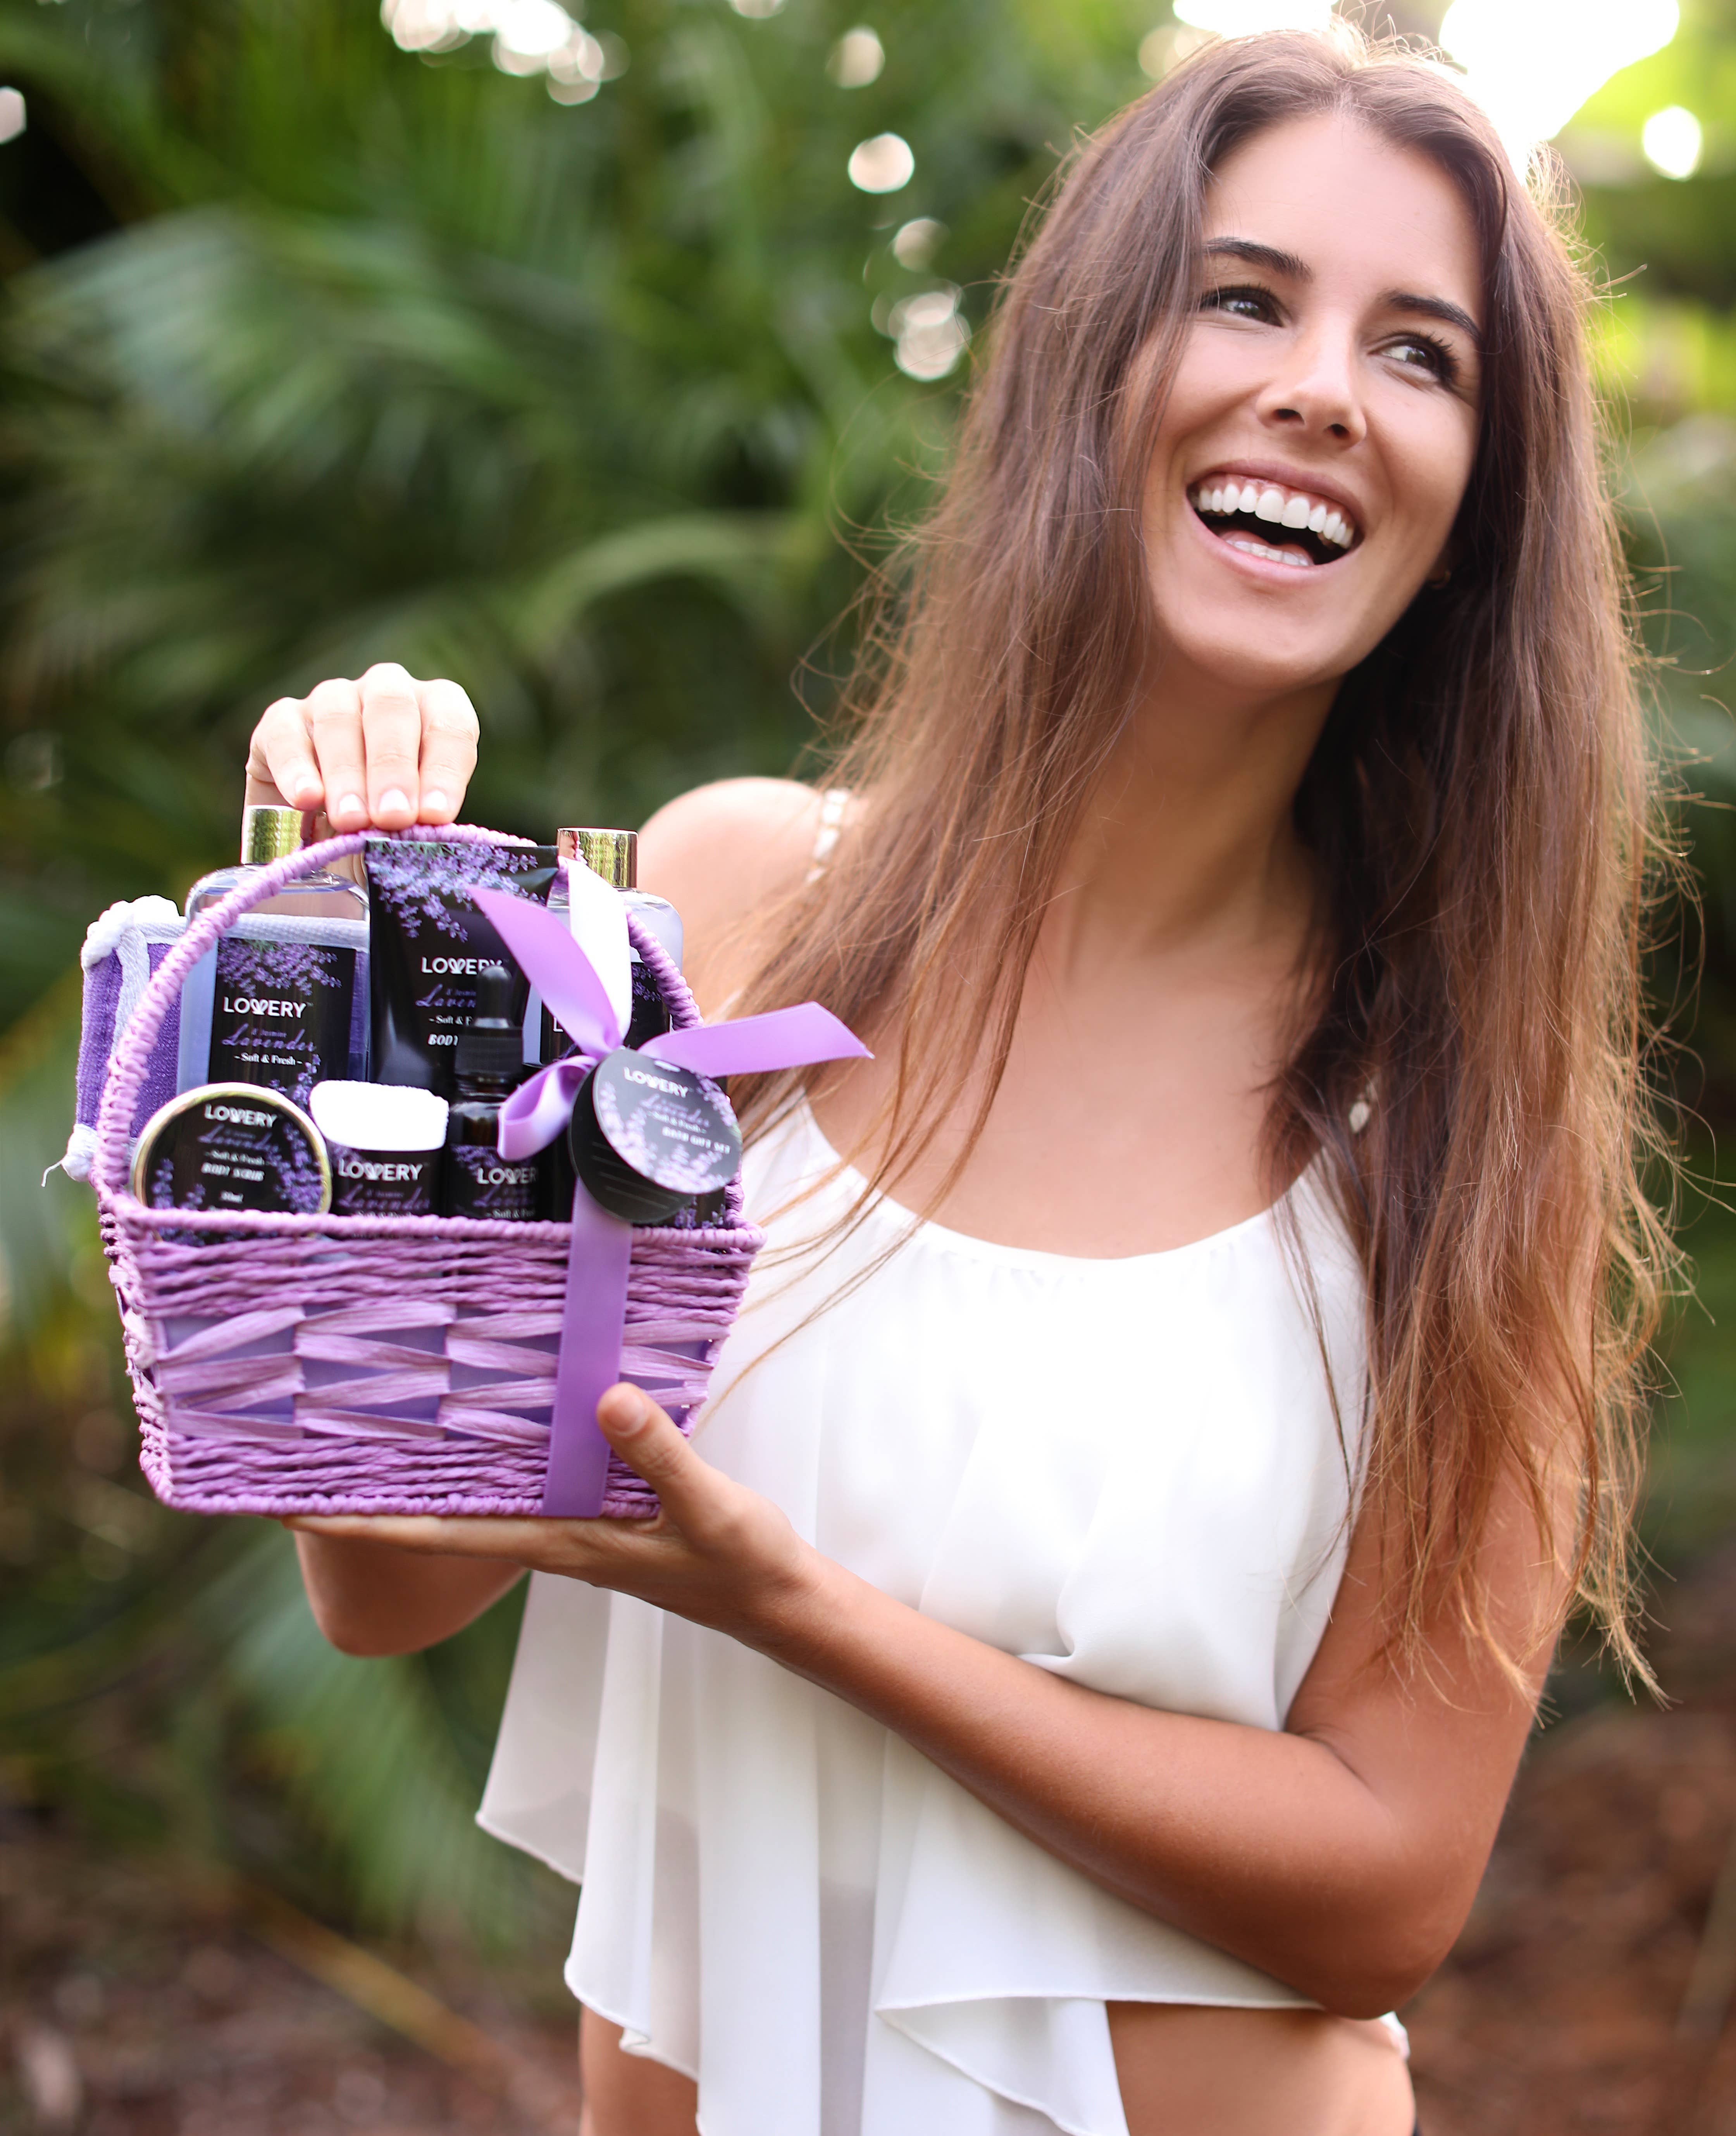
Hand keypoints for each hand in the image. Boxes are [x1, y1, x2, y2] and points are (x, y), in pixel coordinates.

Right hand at [244, 662, 478, 831]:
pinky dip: (295, 768)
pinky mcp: (280, 721)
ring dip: (347, 773)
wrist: (322, 842)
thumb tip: (419, 837)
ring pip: (338, 718)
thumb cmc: (383, 831)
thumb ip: (420, 826)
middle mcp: (385, 691)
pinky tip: (306, 800)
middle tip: (392, 817)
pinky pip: (284, 734)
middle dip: (394, 768)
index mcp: (435, 708)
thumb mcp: (410, 830)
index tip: (436, 815)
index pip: (449, 724)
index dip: (444, 770)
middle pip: (392, 709)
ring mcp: (330, 700)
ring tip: (351, 821)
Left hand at [285, 1385, 818, 1647]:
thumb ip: (657, 1455)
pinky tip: (477, 1422)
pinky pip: (517, 1480)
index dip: (359, 1524)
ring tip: (364, 1424)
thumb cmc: (738, 1561)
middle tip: (296, 1446)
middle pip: (434, 1516)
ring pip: (472, 1497)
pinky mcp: (592, 1508)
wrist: (772, 1598)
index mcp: (558, 1540)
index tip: (287, 1508)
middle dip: (366, 1490)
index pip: (435, 1536)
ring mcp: (567, 1523)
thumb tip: (603, 1399)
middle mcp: (548, 1534)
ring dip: (419, 1469)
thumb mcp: (706, 1507)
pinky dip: (482, 1455)